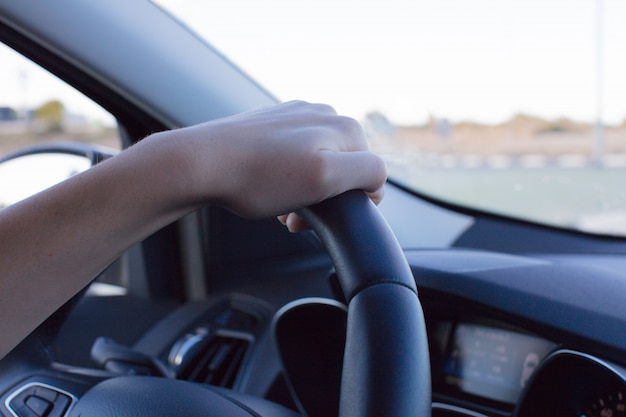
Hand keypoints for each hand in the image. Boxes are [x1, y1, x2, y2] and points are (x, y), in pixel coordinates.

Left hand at [166, 100, 385, 230]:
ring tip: (279, 206)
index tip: (319, 218)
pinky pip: (293, 157)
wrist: (200, 163)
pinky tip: (267, 189)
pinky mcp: (271, 124)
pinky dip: (286, 179)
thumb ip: (365, 172)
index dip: (350, 203)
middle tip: (295, 217)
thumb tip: (379, 177)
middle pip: (343, 169)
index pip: (371, 174)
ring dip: (304, 191)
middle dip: (325, 197)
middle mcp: (322, 115)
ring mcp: (294, 117)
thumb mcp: (323, 178)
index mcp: (343, 127)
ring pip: (317, 165)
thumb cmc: (258, 177)